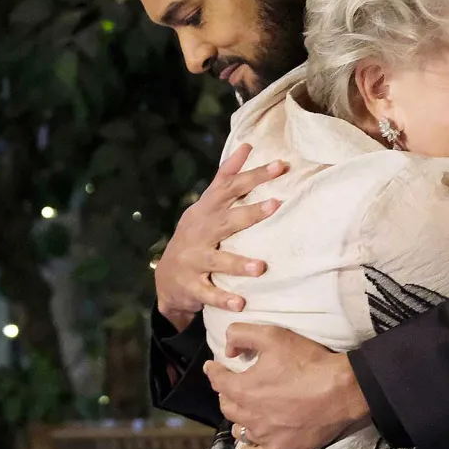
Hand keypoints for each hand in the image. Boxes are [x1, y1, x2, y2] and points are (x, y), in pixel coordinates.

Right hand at [155, 144, 287, 329]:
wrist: (166, 277)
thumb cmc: (197, 234)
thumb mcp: (208, 204)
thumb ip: (227, 176)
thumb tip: (247, 144)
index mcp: (207, 210)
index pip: (231, 188)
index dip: (255, 175)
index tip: (281, 165)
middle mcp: (199, 231)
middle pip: (227, 220)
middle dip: (251, 213)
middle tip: (276, 205)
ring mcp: (193, 259)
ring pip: (217, 260)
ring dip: (239, 263)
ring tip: (260, 267)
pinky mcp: (191, 285)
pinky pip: (209, 293)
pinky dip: (224, 299)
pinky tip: (241, 304)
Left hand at [206, 324, 370, 448]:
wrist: (342, 390)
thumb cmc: (308, 362)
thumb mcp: (274, 335)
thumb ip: (242, 335)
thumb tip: (228, 349)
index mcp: (243, 389)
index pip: (217, 380)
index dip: (214, 371)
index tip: (213, 366)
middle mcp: (248, 416)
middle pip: (227, 405)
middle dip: (226, 393)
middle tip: (233, 385)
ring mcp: (264, 436)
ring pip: (239, 429)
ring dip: (239, 419)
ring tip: (246, 411)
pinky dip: (250, 447)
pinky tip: (252, 441)